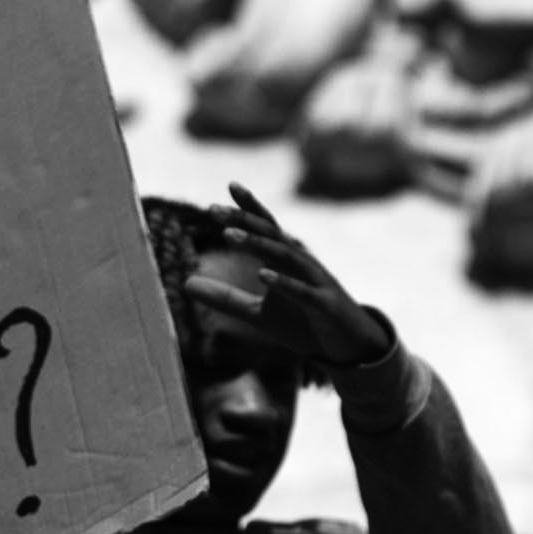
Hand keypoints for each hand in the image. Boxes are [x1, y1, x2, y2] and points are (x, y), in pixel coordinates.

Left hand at [176, 188, 398, 376]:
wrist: (347, 347)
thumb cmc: (304, 323)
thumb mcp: (257, 313)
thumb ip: (225, 298)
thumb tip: (185, 285)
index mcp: (286, 261)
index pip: (267, 227)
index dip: (249, 208)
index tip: (230, 186)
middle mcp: (301, 264)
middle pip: (271, 234)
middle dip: (244, 220)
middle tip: (214, 210)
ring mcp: (314, 282)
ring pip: (285, 256)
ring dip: (257, 244)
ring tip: (229, 235)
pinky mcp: (324, 305)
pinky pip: (302, 291)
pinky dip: (283, 283)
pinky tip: (262, 275)